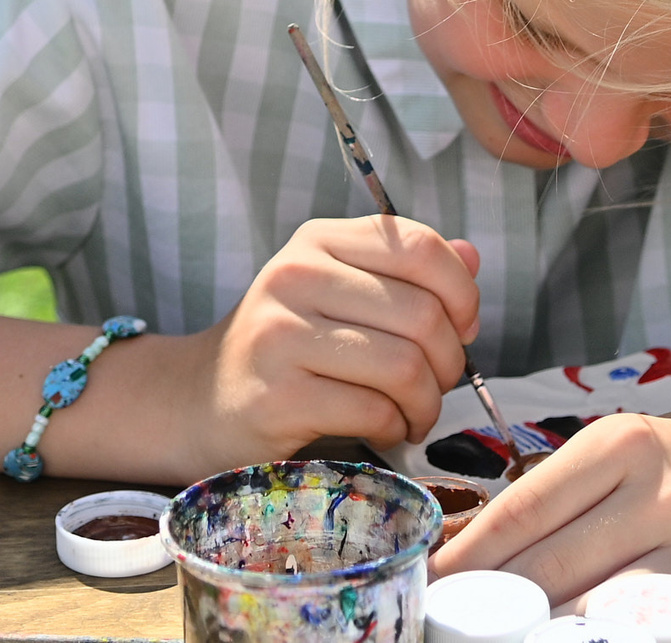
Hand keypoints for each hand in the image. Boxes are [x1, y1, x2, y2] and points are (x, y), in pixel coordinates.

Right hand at [173, 217, 481, 472]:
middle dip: (450, 362)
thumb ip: (406, 273)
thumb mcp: (340, 291)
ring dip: (426, 403)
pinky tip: (385, 430)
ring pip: (404, 367)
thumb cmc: (287, 345)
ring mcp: (281, 335)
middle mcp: (295, 276)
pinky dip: (395, 428)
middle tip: (438, 385)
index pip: (420, 247)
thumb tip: (471, 257)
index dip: (462, 292)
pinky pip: (373, 410)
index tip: (463, 328)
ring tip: (414, 414)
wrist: (199, 401)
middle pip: (422, 314)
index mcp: (319, 239)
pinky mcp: (277, 396)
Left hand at [431, 407, 670, 629]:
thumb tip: (479, 552)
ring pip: (589, 609)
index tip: (429, 583)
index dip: (467, 557)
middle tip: (449, 621)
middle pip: (547, 568)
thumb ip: (566, 492)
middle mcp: (660, 494)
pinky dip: (595, 639)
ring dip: (534, 630)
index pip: (523, 510)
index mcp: (623, 443)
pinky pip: (639, 631)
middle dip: (488, 605)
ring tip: (493, 634)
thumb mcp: (630, 448)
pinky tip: (566, 639)